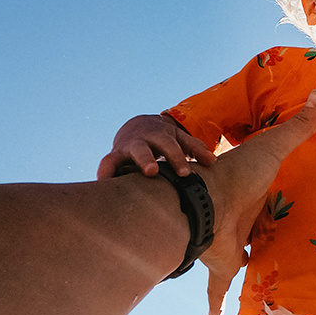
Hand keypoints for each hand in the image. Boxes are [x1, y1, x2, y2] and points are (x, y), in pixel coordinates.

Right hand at [97, 115, 215, 180]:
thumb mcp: (180, 138)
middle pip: (143, 149)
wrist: (140, 126)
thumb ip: (196, 148)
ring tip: (114, 183)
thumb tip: (213, 161)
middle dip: (147, 159)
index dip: (176, 158)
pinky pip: (105, 166)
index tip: (185, 173)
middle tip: (153, 172)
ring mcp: (124, 150)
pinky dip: (102, 176)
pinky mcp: (113, 158)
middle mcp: (140, 142)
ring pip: (118, 157)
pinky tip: (102, 188)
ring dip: (118, 168)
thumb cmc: (165, 138)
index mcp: (160, 137)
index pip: (170, 146)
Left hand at [192, 91, 315, 314]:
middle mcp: (241, 219)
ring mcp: (231, 242)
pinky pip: (219, 287)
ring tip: (254, 279)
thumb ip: (296, 126)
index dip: (269, 198)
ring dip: (242, 267)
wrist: (205, 201)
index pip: (263, 195)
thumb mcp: (271, 147)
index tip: (279, 203)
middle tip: (272, 244)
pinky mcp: (223, 264)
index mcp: (252, 192)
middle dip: (258, 236)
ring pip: (238, 259)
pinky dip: (216, 301)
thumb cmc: (236, 172)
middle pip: (253, 230)